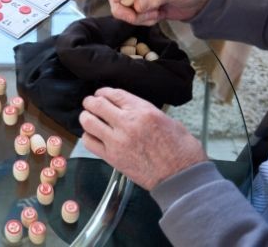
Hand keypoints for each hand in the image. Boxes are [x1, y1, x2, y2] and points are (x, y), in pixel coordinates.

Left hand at [79, 87, 206, 190]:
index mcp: (143, 111)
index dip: (104, 92)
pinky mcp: (111, 157)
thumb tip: (132, 109)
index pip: (114, 94)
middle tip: (90, 104)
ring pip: (88, 122)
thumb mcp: (167, 120)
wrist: (181, 176)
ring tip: (89, 118)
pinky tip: (93, 136)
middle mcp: (127, 123)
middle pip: (97, 104)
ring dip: (86, 117)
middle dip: (91, 102)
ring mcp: (117, 141)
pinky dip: (88, 137)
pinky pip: (89, 143)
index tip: (101, 94)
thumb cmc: (180, 150)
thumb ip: (146, 112)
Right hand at [106, 0, 212, 25]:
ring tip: (156, 15)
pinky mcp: (142, 7)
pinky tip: (158, 16)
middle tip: (133, 18)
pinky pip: (134, 17)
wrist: (200, 0)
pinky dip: (143, 20)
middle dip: (123, 8)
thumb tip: (136, 6)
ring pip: (124, 9)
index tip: (116, 0)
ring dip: (137, 17)